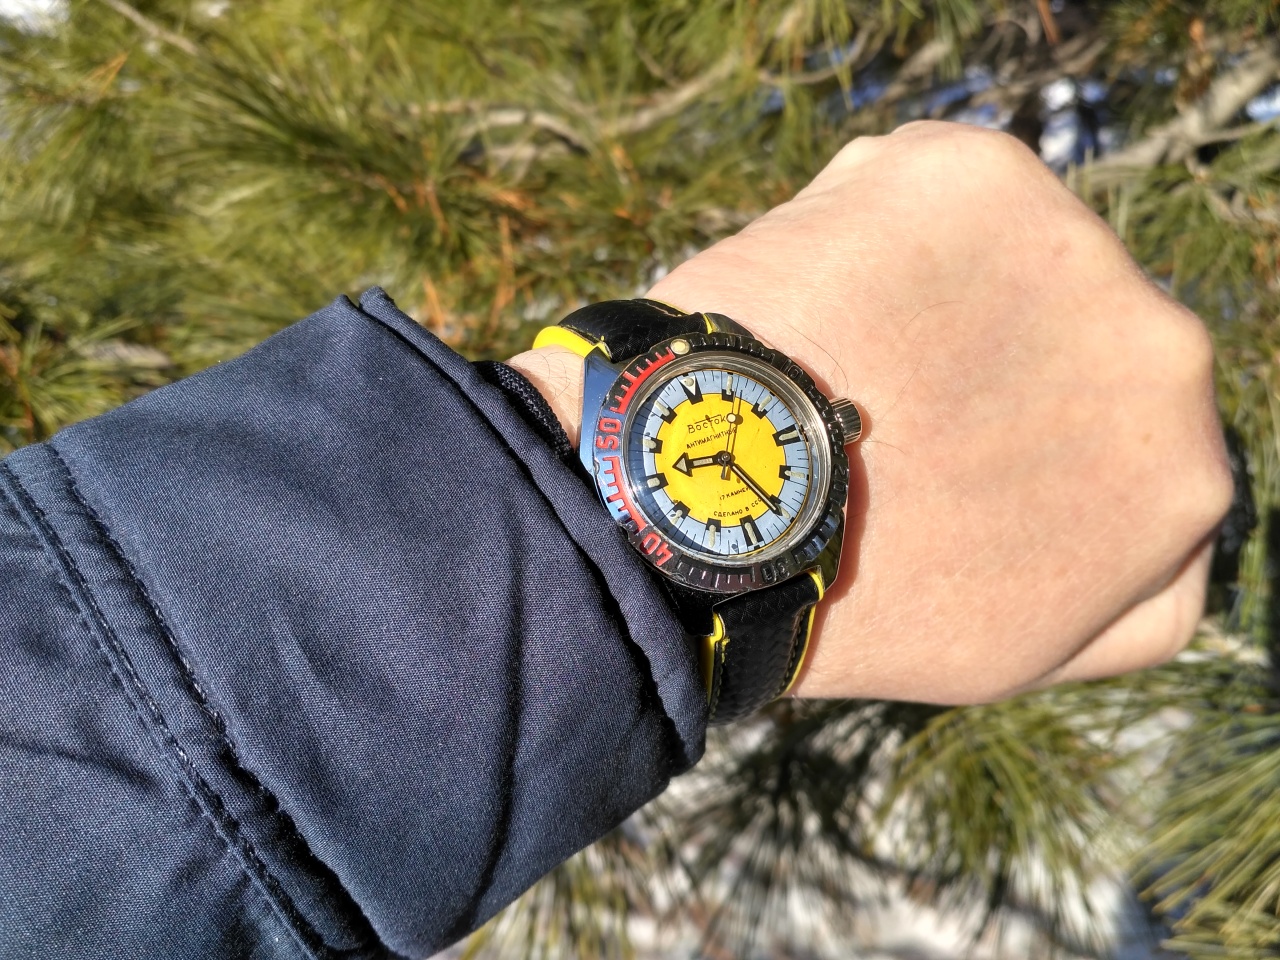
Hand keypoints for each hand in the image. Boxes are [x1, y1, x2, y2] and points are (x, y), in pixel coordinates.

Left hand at [509, 121, 1232, 704]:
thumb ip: (1135, 590)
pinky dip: (867, 230)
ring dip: (936, 290)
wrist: (719, 515)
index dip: (1033, 438)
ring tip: (845, 355)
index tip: (957, 450)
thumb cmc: (857, 602)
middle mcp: (1161, 350)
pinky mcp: (975, 175)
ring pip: (1008, 256)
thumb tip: (1168, 525)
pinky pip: (921, 192)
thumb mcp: (1025, 650)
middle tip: (893, 402)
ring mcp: (1074, 250)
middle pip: (1078, 334)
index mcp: (1182, 475)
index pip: (1130, 436)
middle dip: (996, 358)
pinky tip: (819, 298)